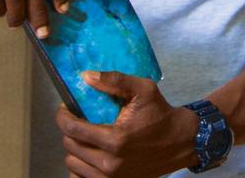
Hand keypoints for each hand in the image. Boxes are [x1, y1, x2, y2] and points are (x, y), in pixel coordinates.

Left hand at [54, 71, 199, 177]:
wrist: (182, 142)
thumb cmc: (161, 114)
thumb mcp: (143, 90)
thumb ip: (115, 80)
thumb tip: (86, 76)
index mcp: (115, 139)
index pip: (73, 130)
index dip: (62, 116)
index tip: (65, 108)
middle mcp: (110, 163)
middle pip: (70, 147)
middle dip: (69, 130)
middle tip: (78, 120)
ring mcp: (112, 177)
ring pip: (73, 164)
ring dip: (74, 149)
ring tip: (84, 137)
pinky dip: (80, 167)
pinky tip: (87, 155)